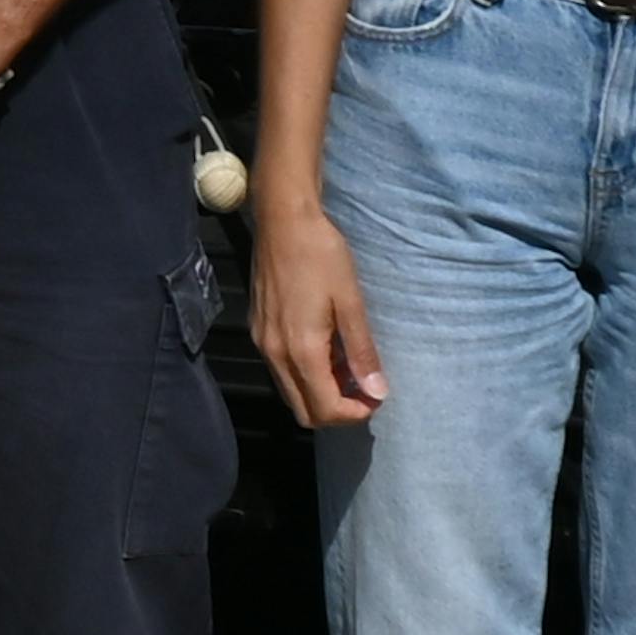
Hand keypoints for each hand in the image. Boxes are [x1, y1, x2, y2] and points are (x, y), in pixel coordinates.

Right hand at [246, 199, 380, 426]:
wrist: (283, 221)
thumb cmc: (322, 255)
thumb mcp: (350, 302)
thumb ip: (361, 351)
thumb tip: (377, 391)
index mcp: (301, 350)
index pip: (325, 409)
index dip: (354, 414)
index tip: (376, 398)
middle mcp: (275, 354)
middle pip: (303, 411)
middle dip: (336, 411)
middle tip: (363, 391)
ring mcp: (263, 343)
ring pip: (291, 393)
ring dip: (320, 394)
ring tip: (348, 369)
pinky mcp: (258, 331)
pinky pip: (282, 371)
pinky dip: (306, 375)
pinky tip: (326, 350)